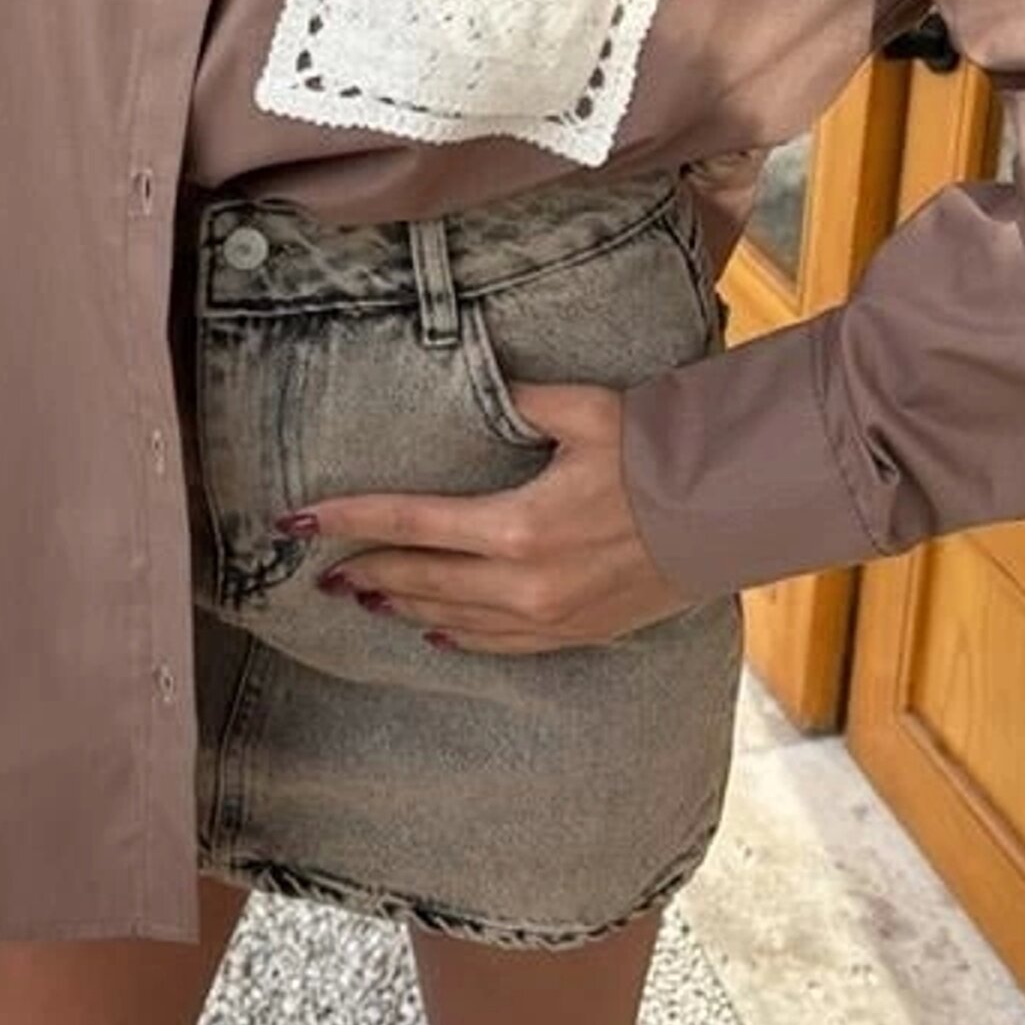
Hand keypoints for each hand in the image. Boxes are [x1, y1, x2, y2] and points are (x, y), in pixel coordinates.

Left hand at [276, 380, 696, 653]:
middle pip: (419, 581)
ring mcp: (548, 615)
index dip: (349, 520)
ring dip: (402, 607)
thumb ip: (520, 398)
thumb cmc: (654, 452)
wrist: (726, 513)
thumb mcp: (584, 410)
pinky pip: (498, 644)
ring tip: (363, 596)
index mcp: (516, 524)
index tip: (298, 522)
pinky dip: (458, 638)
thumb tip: (479, 380)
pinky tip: (435, 632)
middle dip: (365, 572)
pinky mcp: (575, 632)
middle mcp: (523, 582)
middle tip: (320, 568)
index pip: (408, 523)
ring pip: (451, 619)